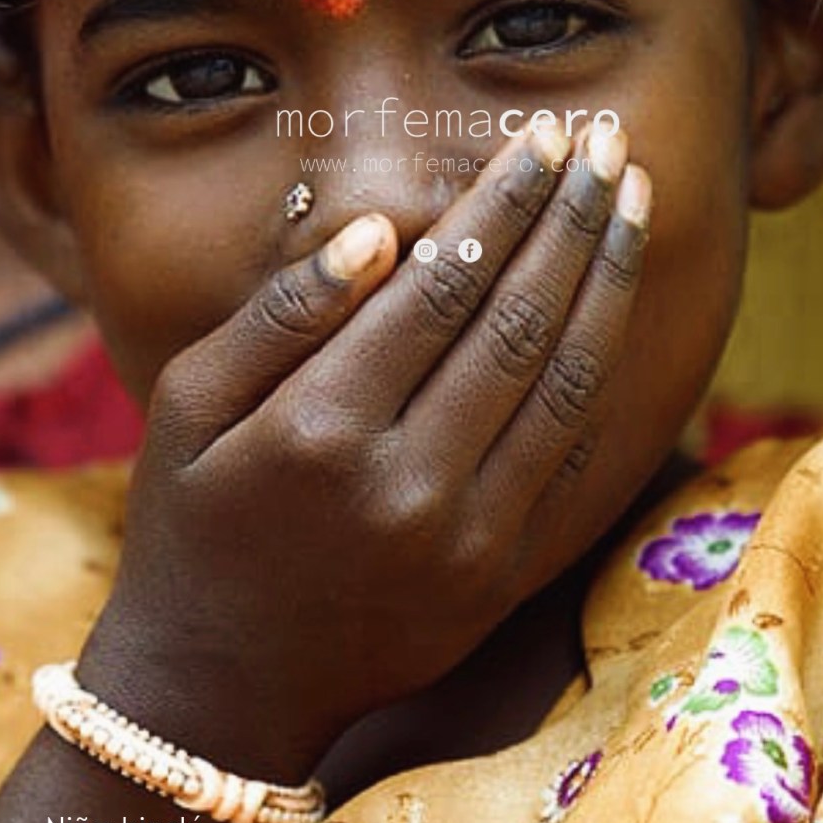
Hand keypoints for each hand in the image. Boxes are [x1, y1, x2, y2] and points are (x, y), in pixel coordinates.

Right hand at [80, 124, 650, 783]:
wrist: (220, 684)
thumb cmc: (190, 527)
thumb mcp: (189, 406)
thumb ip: (279, 315)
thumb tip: (373, 232)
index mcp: (322, 428)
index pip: (442, 284)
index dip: (503, 200)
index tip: (541, 138)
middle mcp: (409, 482)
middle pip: (519, 321)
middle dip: (573, 219)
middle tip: (606, 142)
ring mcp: (468, 537)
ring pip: (567, 382)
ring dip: (608, 281)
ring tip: (633, 201)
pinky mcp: (500, 574)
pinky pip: (575, 457)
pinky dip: (605, 372)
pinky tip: (619, 304)